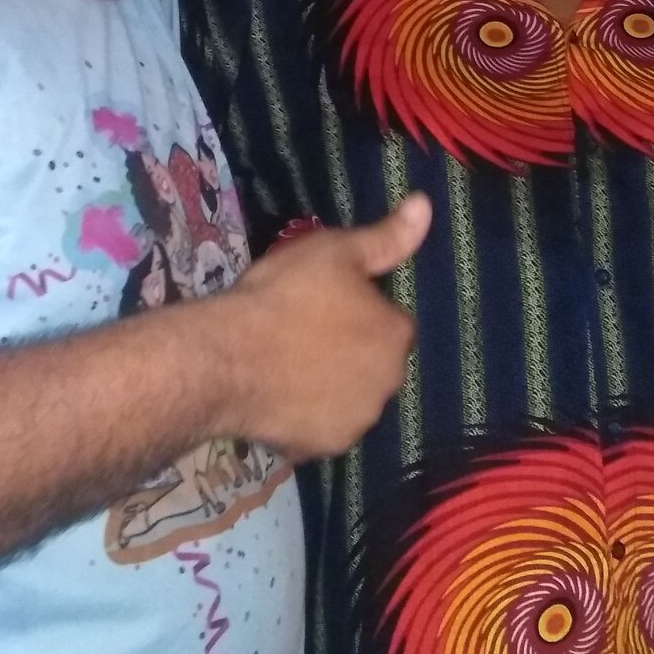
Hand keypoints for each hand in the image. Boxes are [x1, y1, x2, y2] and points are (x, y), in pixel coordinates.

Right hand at [224, 193, 428, 459]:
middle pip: (375, 362)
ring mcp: (357, 421)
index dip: (360, 310)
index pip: (391, 321)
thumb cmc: (283, 297)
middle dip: (351, 350)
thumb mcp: (335, 251)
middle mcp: (389, 384)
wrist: (226, 360)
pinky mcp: (324, 448)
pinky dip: (308, 415)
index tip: (325, 302)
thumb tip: (426, 205)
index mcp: (397, 336)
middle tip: (303, 332)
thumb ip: (386, 237)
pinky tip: (278, 396)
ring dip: (333, 384)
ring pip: (351, 396)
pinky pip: (323, 426)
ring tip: (287, 364)